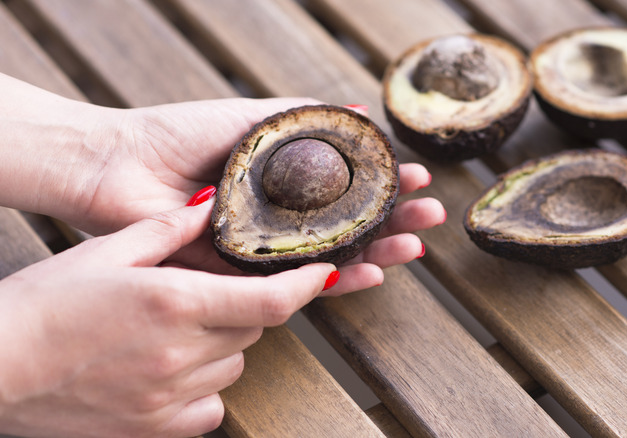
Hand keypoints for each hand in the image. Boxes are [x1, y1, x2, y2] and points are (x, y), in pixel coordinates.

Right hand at [0, 198, 341, 437]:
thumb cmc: (42, 304)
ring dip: (221, 344)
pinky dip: (202, 387)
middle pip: (254, 326)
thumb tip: (211, 206)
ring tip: (174, 330)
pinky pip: (210, 407)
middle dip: (247, 306)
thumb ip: (168, 230)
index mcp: (175, 302)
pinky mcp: (156, 430)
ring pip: (234, 364)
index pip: (272, 299)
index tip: (323, 273)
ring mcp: (171, 397)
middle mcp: (182, 354)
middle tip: (209, 293)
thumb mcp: (105, 252)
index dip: (307, 285)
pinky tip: (166, 369)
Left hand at [81, 98, 444, 283]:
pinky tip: (372, 274)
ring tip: (416, 246)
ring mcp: (267, 249)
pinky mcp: (245, 276)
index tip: (416, 177)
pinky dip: (337, 282)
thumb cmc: (179, 136)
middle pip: (351, 226)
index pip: (349, 189)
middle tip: (431, 215)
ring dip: (380, 254)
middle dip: (395, 221)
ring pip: (334, 258)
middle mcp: (283, 219)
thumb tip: (360, 111)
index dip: (385, 186)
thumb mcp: (252, 118)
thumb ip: (303, 119)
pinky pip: (297, 285)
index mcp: (287, 183)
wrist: (119, 168)